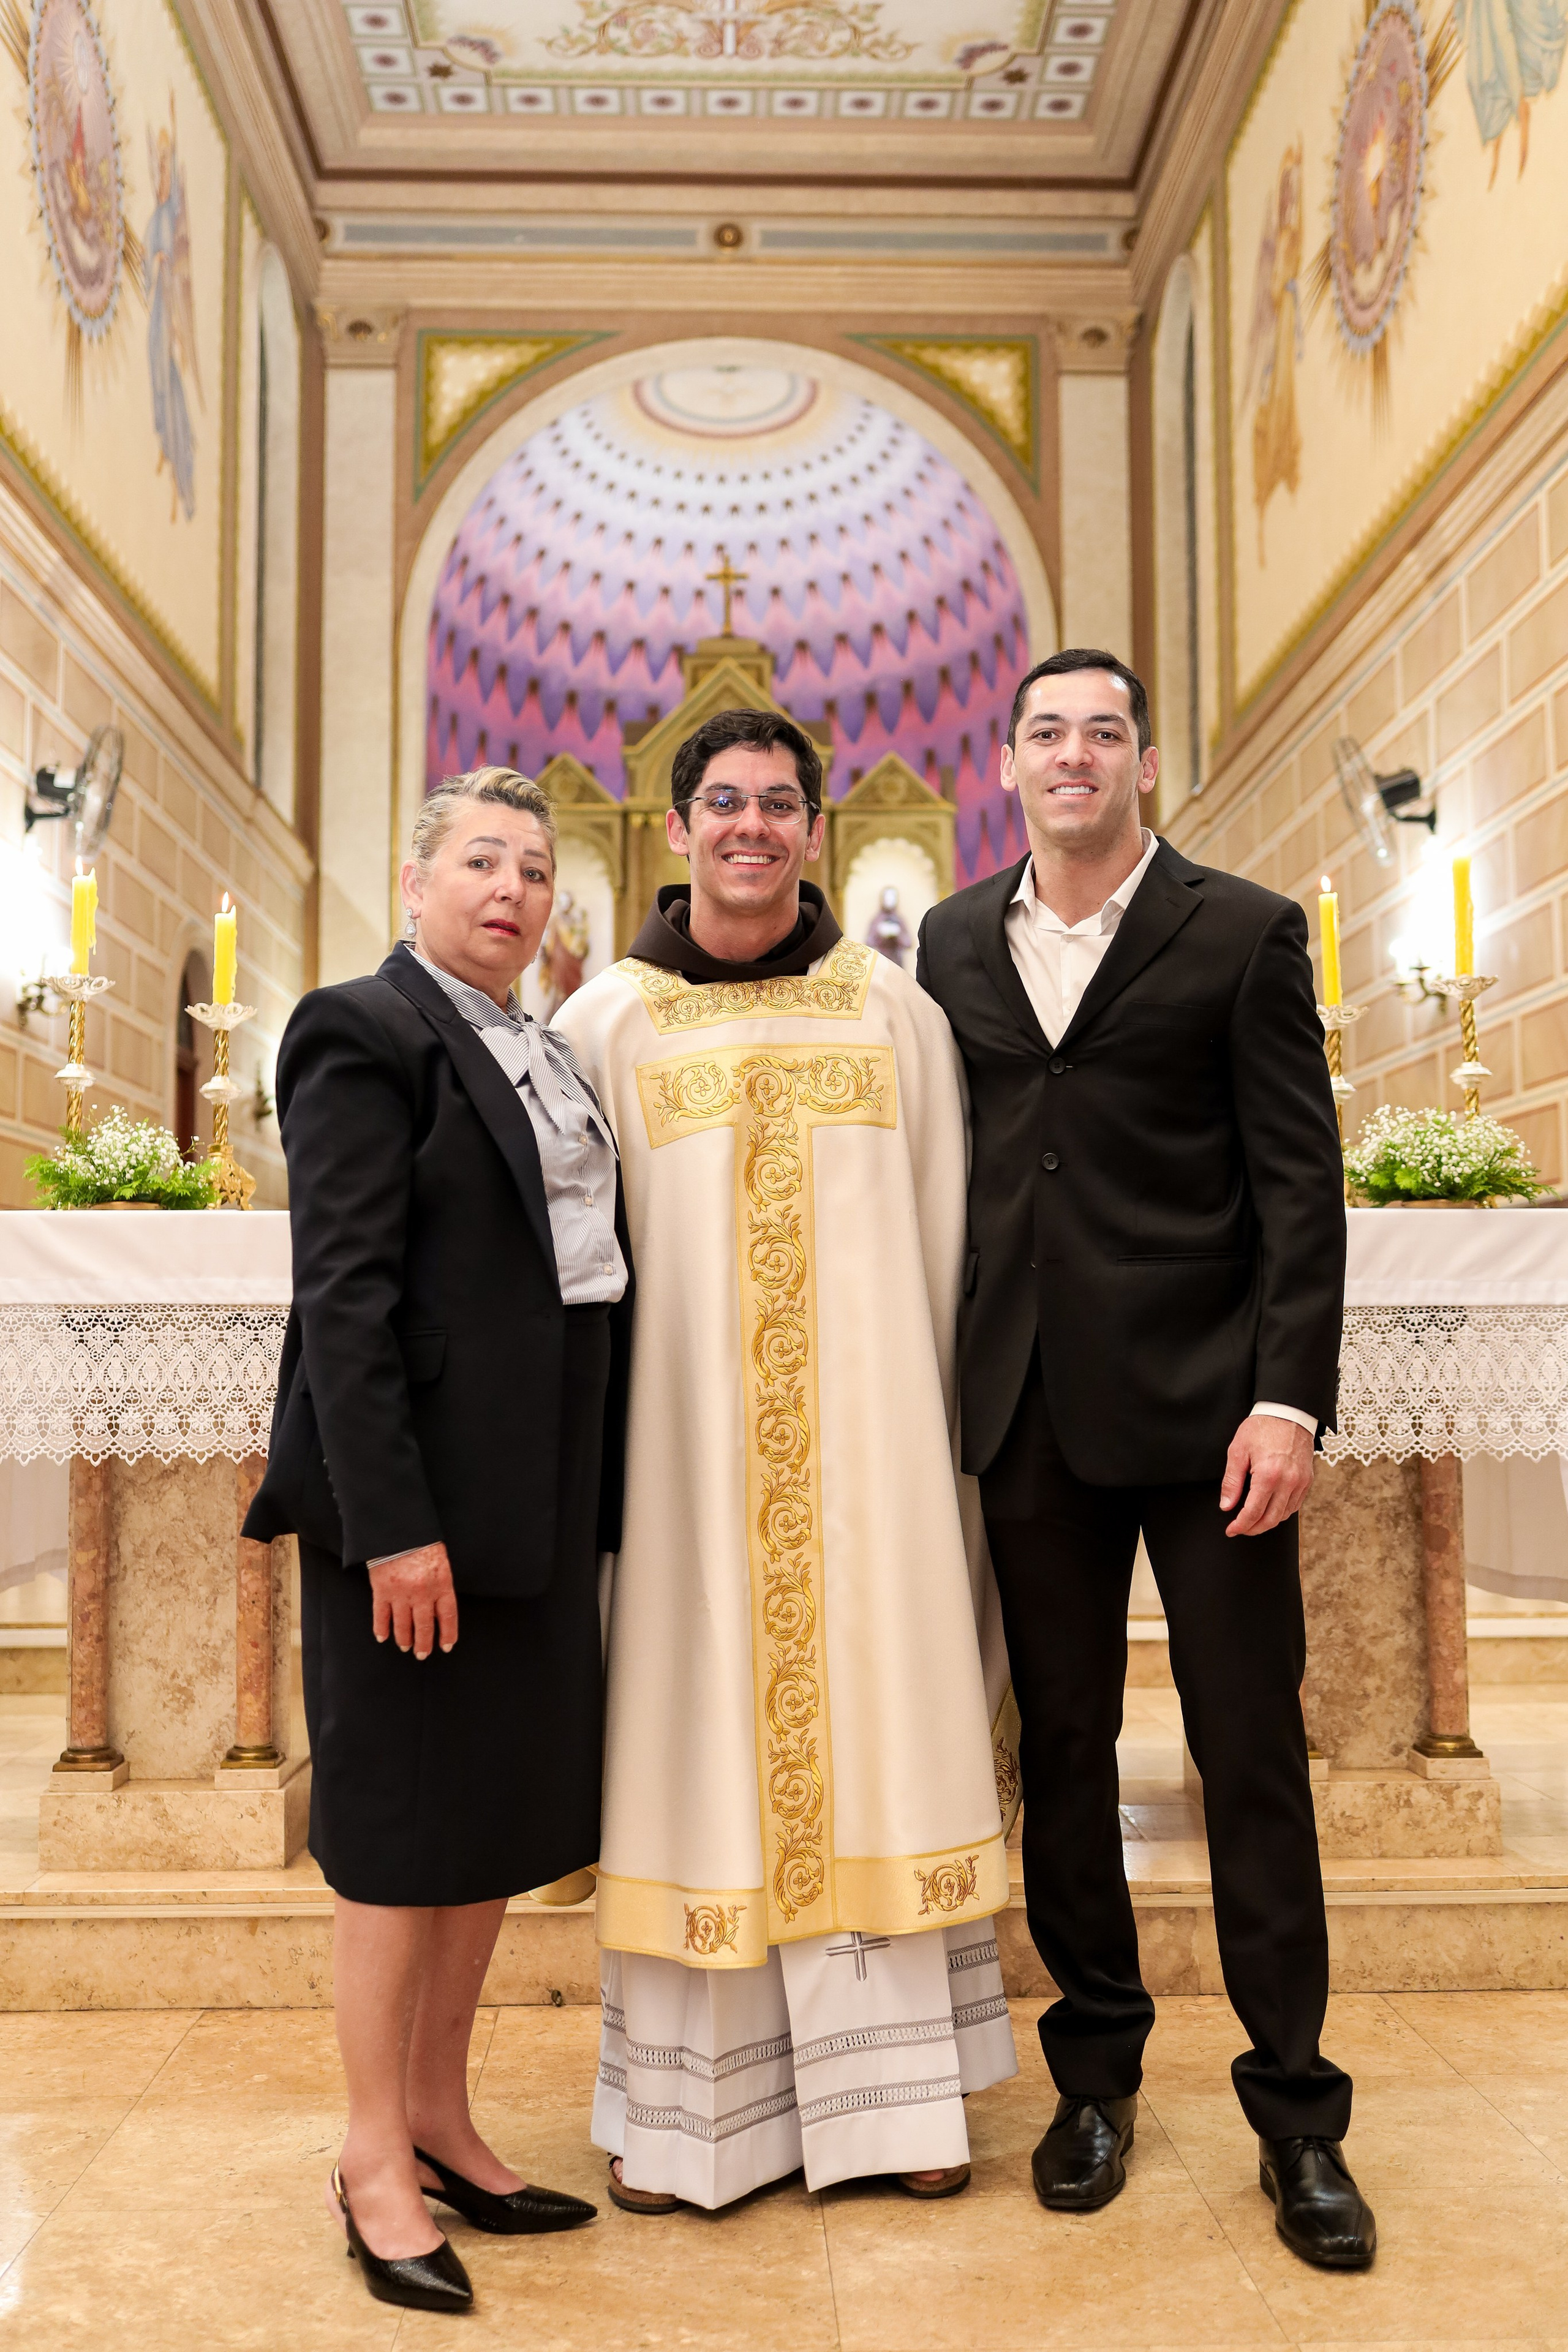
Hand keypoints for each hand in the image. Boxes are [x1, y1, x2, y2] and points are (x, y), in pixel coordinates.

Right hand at [369, 1542, 457, 1657]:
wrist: (399, 1529)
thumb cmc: (422, 1542)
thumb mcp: (441, 1563)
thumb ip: (440, 1586)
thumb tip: (438, 1610)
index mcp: (442, 1584)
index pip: (447, 1616)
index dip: (447, 1634)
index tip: (446, 1646)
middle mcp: (423, 1593)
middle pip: (424, 1627)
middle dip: (423, 1644)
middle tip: (422, 1654)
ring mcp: (401, 1593)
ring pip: (403, 1625)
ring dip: (404, 1639)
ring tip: (405, 1646)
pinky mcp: (382, 1591)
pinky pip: (381, 1615)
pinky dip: (381, 1628)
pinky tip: (383, 1637)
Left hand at [1219, 1415, 1314, 1536]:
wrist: (1288, 1412)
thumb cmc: (1261, 1427)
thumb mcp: (1238, 1451)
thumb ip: (1232, 1481)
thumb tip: (1227, 1506)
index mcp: (1268, 1475)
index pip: (1253, 1512)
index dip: (1241, 1525)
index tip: (1231, 1530)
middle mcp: (1288, 1482)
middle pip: (1271, 1519)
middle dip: (1253, 1529)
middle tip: (1241, 1529)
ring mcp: (1301, 1482)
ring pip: (1284, 1515)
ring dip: (1268, 1522)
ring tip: (1253, 1520)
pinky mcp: (1308, 1480)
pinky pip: (1295, 1505)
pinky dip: (1282, 1512)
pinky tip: (1270, 1509)